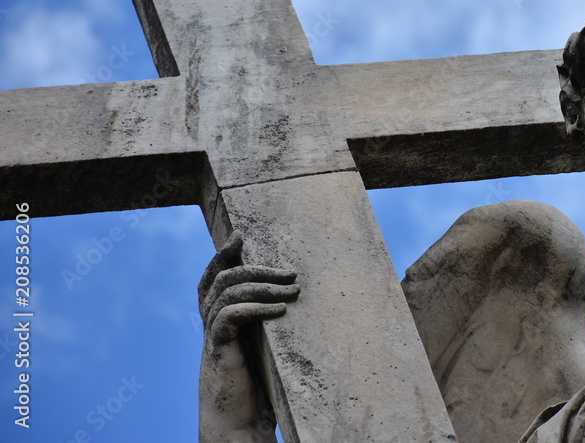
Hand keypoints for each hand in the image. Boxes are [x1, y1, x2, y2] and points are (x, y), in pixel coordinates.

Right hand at [197, 231, 298, 441]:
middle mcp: (211, 326)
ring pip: (227, 293)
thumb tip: (299, 298)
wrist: (238, 426)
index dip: (221, 256)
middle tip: (290, 272)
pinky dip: (255, 308)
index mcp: (219, 322)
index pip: (212, 279)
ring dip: (262, 286)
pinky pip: (230, 317)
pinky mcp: (218, 352)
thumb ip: (268, 325)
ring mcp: (212, 339)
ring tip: (293, 291)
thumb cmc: (257, 390)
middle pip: (222, 279)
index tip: (239, 235)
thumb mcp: (264, 350)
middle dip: (255, 268)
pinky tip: (280, 311)